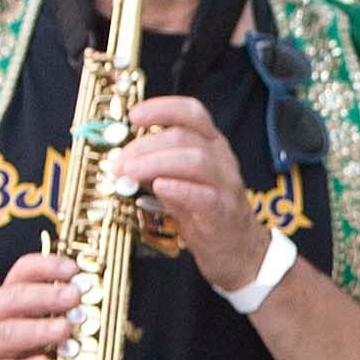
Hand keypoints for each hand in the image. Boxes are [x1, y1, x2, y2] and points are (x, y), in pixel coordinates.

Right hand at [0, 257, 82, 359]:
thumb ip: (50, 323)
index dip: (46, 266)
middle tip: (75, 295)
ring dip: (39, 329)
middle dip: (47, 295)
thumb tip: (93, 311)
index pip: (20, 274)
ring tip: (65, 328)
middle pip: (13, 298)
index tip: (73, 269)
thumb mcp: (25, 340)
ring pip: (8, 333)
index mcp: (1, 305)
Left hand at [112, 95, 269, 285]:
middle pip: (184, 137)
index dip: (162, 108)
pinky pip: (204, 196)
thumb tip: (124, 160)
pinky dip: (179, 188)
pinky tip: (159, 187)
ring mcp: (226, 185)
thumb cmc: (205, 213)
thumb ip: (157, 168)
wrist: (238, 251)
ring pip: (196, 160)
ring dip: (157, 163)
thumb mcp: (180, 182)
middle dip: (145, 146)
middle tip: (120, 162)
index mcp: (210, 145)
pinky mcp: (224, 212)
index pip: (191, 112)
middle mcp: (221, 159)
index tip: (134, 116)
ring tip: (131, 173)